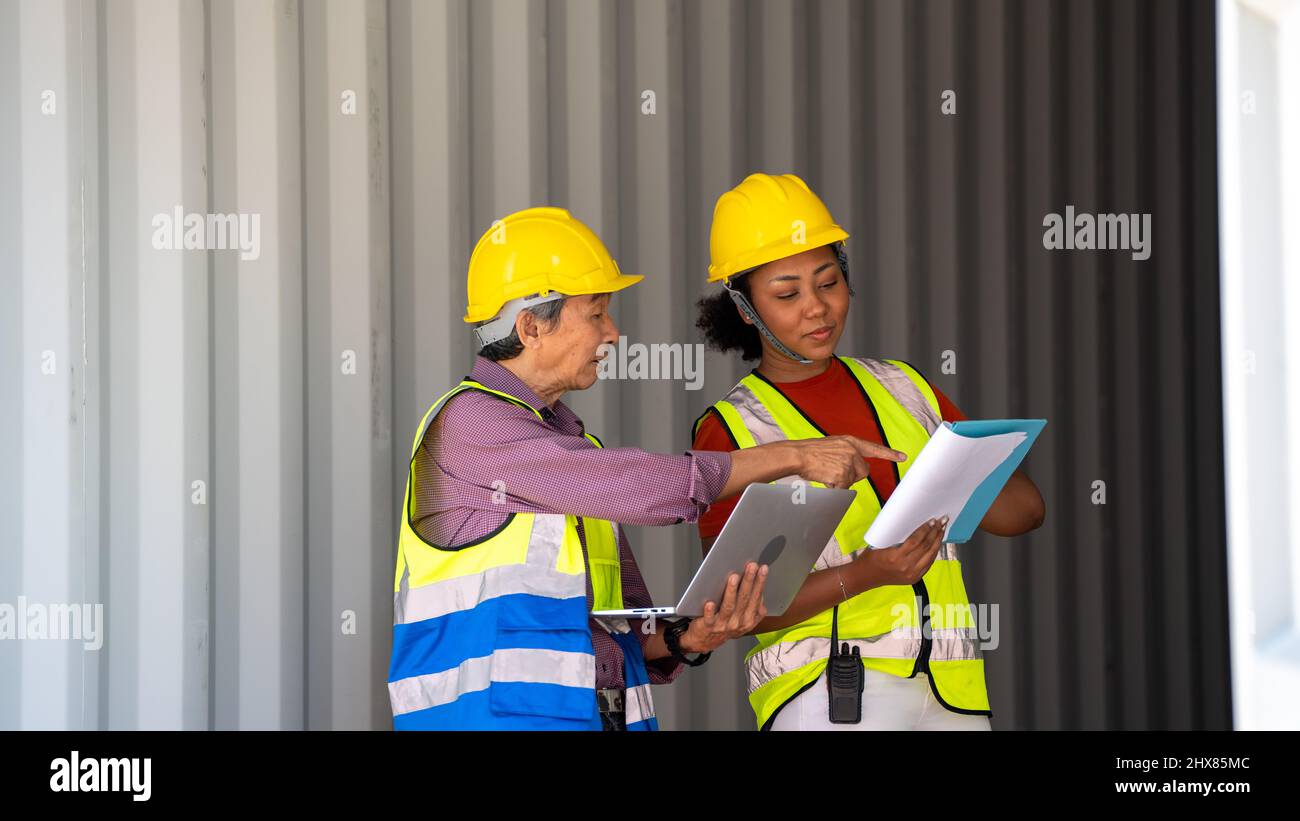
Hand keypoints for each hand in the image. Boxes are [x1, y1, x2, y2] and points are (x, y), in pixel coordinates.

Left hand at [679, 562, 768, 652]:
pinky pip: (710, 618)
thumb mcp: (744, 619)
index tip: (762, 569)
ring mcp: (724, 625)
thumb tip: (758, 588)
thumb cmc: (725, 625)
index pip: (757, 598)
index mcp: (749, 620)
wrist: (706, 641)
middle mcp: (738, 623)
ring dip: (732, 591)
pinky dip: (710, 611)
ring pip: (729, 606)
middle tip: (751, 566)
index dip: (760, 583)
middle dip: (749, 581)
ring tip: (734, 577)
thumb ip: (753, 607)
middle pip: (745, 599)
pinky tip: (710, 603)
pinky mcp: (709, 626)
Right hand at [789, 436, 905, 488]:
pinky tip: (825, 478)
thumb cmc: (811, 452)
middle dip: (853, 475)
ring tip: (826, 472)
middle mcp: (853, 451)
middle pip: (864, 471)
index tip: (903, 457)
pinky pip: (843, 488)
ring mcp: (848, 462)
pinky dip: (835, 487)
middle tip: (835, 471)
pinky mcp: (843, 474)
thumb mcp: (833, 446)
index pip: (874, 448)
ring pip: (852, 481)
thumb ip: (847, 453)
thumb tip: (856, 468)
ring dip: (841, 481)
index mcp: (851, 442)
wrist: (798, 455)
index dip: (889, 454)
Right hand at [858, 516, 946, 585]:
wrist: (867, 576)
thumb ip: (897, 536)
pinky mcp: (915, 578)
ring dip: (937, 542)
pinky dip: (934, 553)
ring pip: (931, 555)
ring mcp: (912, 574)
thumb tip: (913, 523)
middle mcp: (906, 567)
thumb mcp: (881, 543)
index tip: (931, 521)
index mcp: (895, 557)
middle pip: (926, 547)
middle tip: (941, 522)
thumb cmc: (872, 557)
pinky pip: (929, 563)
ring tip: (941, 531)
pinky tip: (936, 544)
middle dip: (935, 533)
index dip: (925, 529)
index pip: (916, 541)